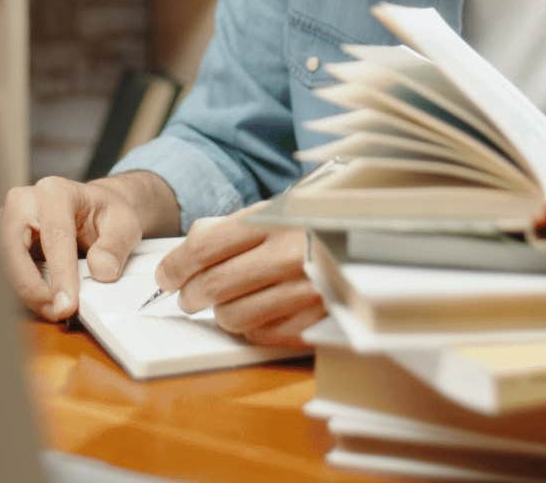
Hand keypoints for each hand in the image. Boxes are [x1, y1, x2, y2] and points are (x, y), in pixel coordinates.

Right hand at [0, 175, 147, 322]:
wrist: (94, 210)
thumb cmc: (105, 213)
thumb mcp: (124, 224)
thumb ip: (115, 246)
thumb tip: (102, 270)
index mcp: (55, 192)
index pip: (54, 234)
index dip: (60, 273)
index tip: (68, 302)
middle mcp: (24, 202)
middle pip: (14, 246)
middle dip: (30, 285)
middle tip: (56, 311)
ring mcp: (8, 221)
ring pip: (1, 260)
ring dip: (24, 291)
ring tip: (52, 310)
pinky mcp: (3, 242)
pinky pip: (3, 270)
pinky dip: (20, 291)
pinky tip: (42, 303)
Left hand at [155, 214, 325, 347]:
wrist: (378, 237)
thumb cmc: (320, 223)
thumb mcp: (279, 209)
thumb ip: (233, 224)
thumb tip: (189, 244)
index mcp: (278, 220)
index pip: (206, 246)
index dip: (176, 265)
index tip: (166, 276)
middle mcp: (291, 254)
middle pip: (215, 285)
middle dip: (191, 294)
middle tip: (188, 295)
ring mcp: (307, 290)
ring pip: (234, 317)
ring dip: (221, 313)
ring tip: (228, 303)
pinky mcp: (319, 319)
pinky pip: (264, 336)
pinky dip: (252, 328)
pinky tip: (257, 314)